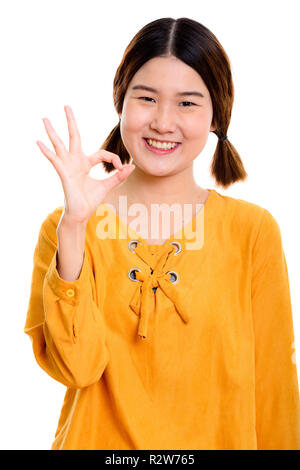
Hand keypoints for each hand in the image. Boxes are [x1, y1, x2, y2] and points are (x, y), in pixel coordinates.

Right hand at [36, 105, 134, 223]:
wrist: (80, 214)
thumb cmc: (89, 201)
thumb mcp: (106, 186)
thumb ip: (118, 176)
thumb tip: (131, 167)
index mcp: (85, 164)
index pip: (102, 153)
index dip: (113, 158)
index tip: (121, 168)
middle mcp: (75, 162)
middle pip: (73, 137)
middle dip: (71, 122)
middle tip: (67, 106)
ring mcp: (67, 167)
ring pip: (59, 145)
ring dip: (52, 132)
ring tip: (45, 118)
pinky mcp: (63, 174)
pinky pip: (55, 160)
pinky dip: (47, 152)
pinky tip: (39, 142)